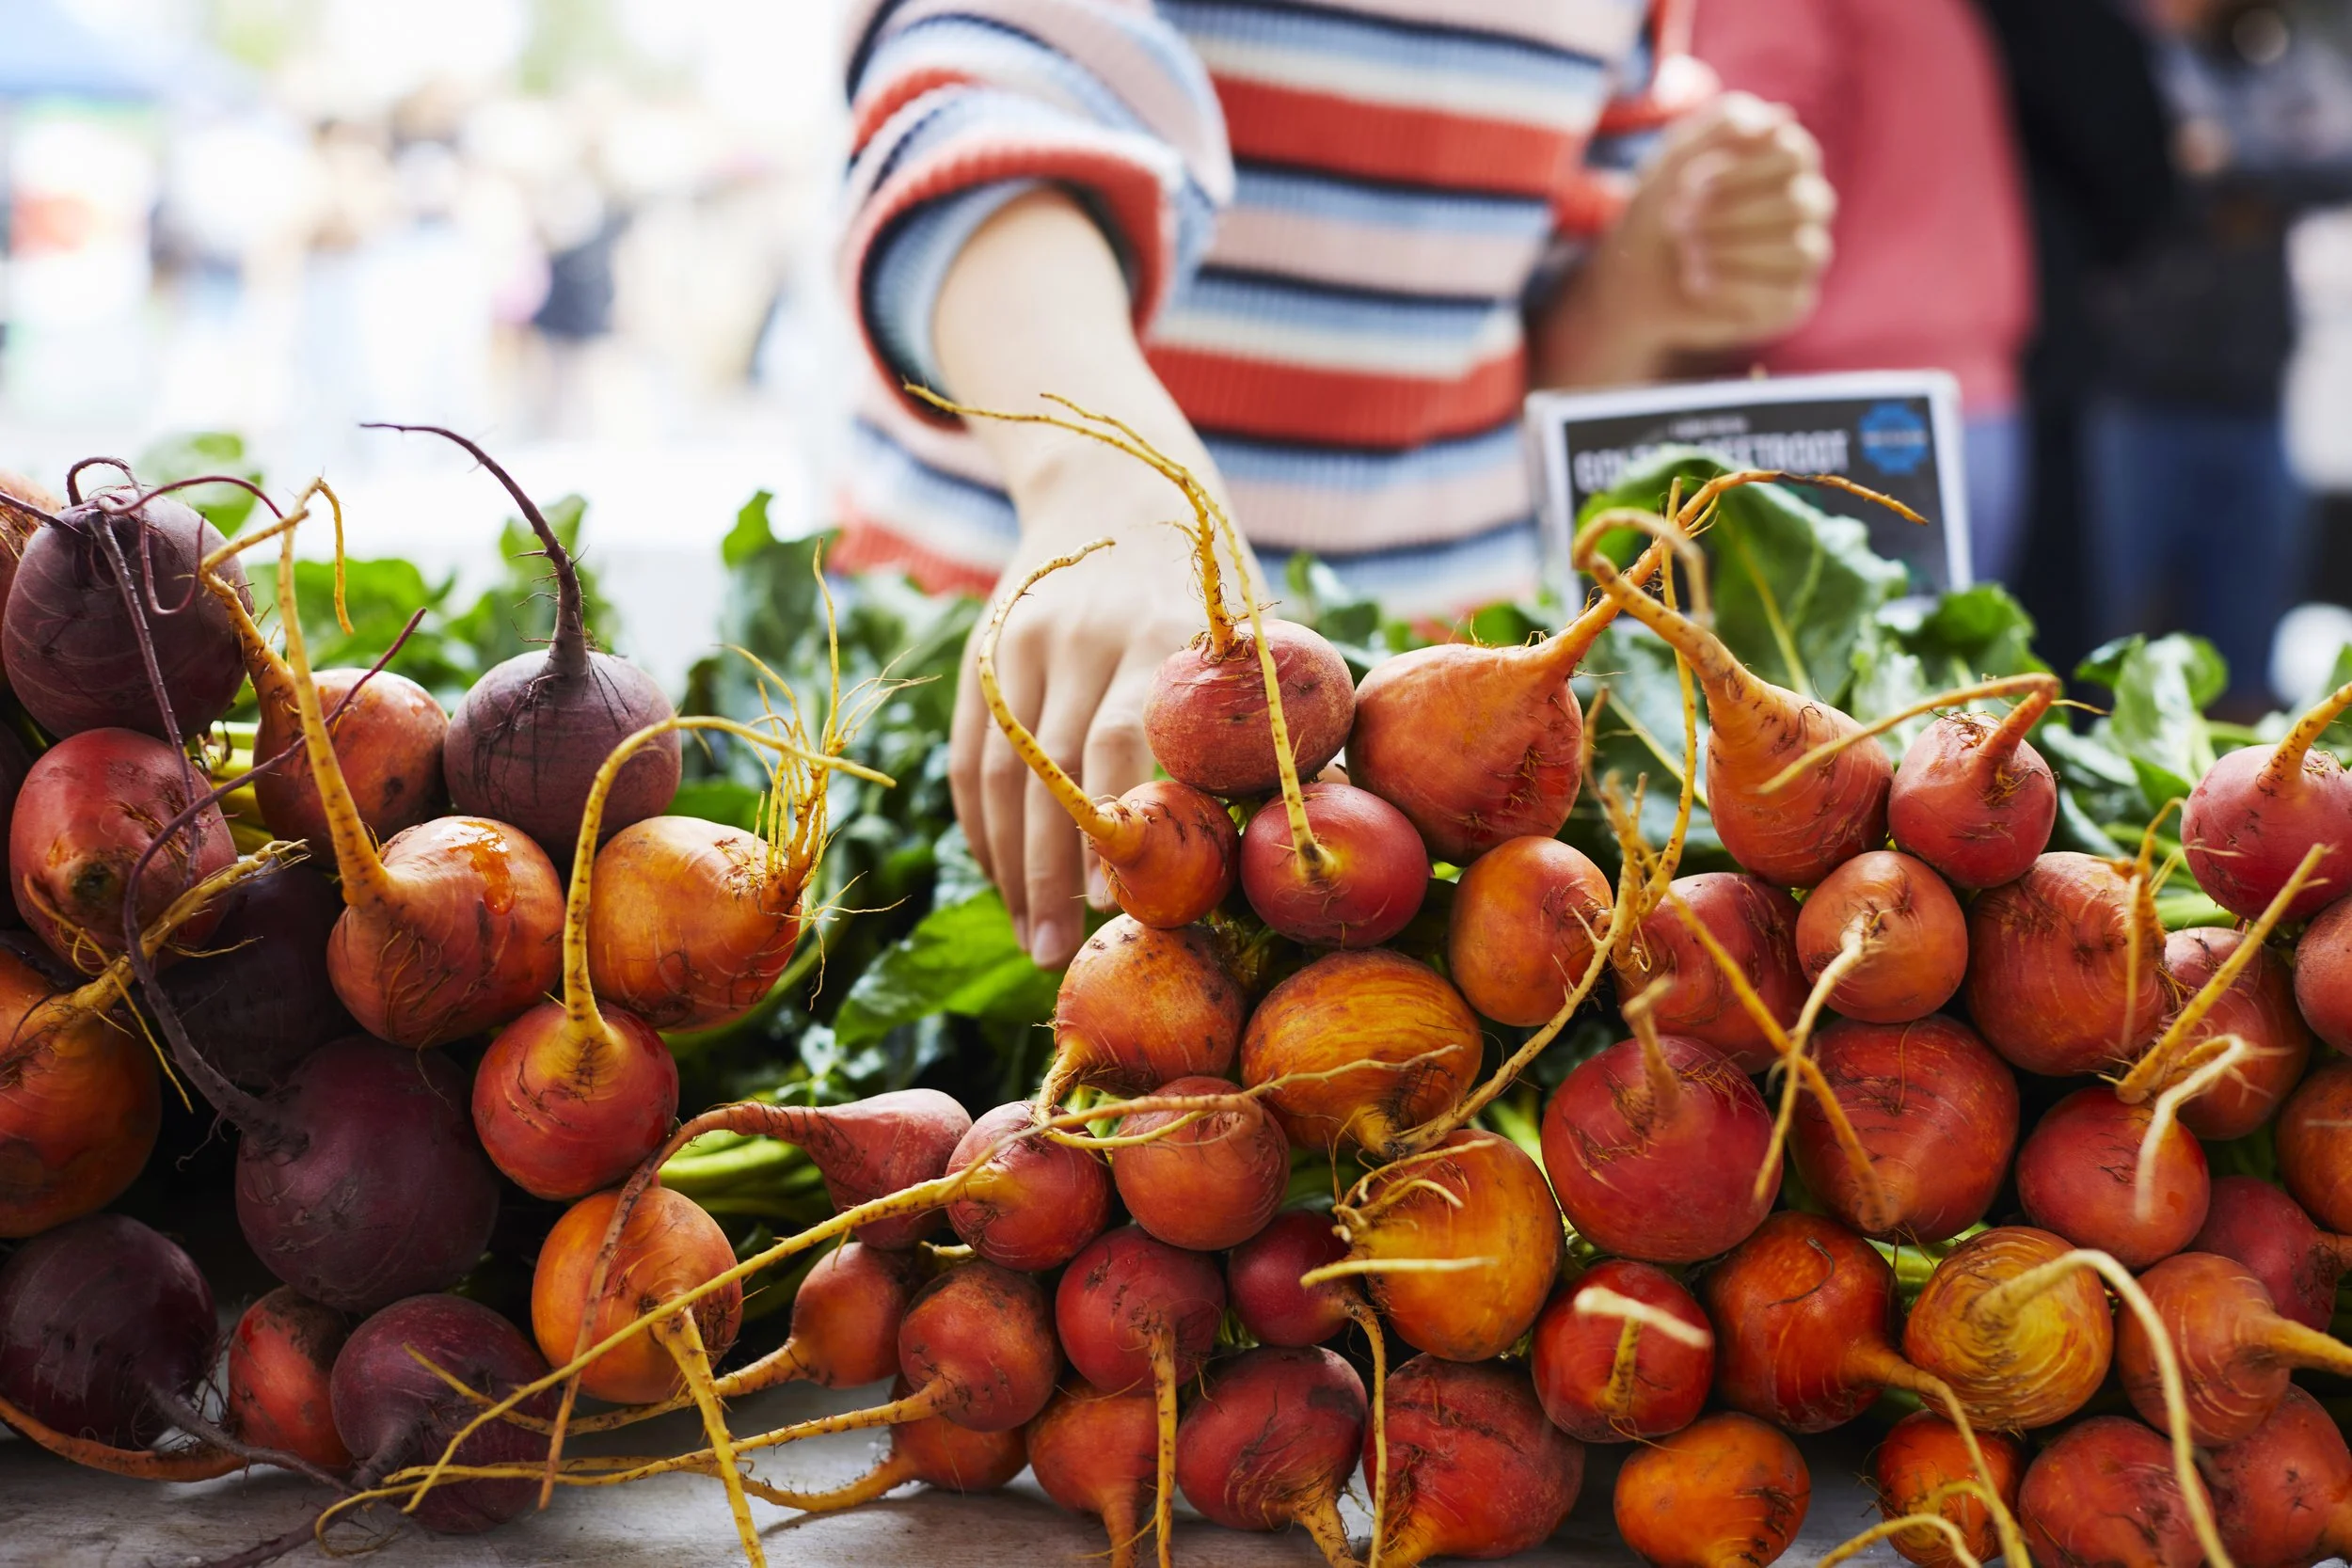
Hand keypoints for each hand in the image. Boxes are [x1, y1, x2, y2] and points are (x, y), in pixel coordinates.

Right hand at [948, 441, 1250, 968]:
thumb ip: (1270, 730)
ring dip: (1014, 867)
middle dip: (1056, 870)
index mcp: (1161, 631)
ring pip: (1006, 773)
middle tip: (1062, 953)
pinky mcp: (984, 656)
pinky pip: (973, 758)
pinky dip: (985, 829)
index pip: (1128, 737)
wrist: (1112, 490)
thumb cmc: (1208, 592)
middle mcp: (1084, 633)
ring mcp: (1024, 643)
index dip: (1119, 822)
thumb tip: (1307, 844)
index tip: (1118, 901)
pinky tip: (1007, 883)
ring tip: (1035, 941)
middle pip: (1057, 769)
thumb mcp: (1248, 635)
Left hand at [1647, 92, 1836, 349]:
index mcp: (1789, 161)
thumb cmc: (1665, 206)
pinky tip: (1693, 281)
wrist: (1635, 275)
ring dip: (1732, 251)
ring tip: (1685, 252)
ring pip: (1801, 250)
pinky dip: (1732, 289)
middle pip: (1799, 204)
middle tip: (1676, 223)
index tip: (1686, 185)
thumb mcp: (1680, 155)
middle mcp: (1809, 205)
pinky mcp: (1791, 300)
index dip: (1738, 172)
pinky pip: (1784, 297)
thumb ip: (1724, 125)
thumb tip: (1781, 118)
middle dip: (1730, 215)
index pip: (1793, 155)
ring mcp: (1805, 254)